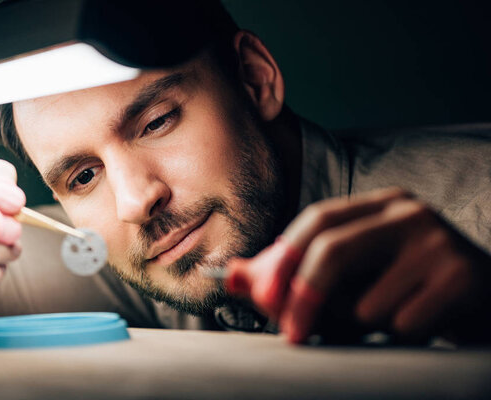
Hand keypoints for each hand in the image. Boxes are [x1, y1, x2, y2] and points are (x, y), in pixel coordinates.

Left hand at [227, 188, 490, 343]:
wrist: (485, 298)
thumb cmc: (408, 286)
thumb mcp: (356, 272)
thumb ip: (295, 272)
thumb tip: (232, 277)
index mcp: (379, 204)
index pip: (317, 218)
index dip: (284, 257)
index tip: (263, 295)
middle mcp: (408, 212)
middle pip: (333, 248)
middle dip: (303, 296)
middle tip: (291, 333)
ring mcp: (438, 241)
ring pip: (366, 300)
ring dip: (363, 325)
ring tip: (390, 318)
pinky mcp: (462, 276)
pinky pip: (402, 323)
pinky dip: (398, 336)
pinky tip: (422, 323)